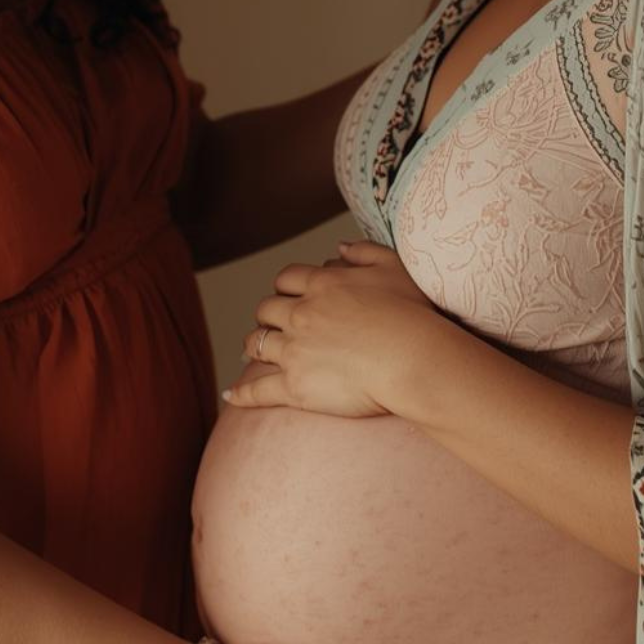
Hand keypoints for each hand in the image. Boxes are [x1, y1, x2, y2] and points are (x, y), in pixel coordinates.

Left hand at [224, 241, 450, 419]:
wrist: (413, 359)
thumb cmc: (413, 314)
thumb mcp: (394, 266)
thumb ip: (363, 251)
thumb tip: (338, 247)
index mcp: (322, 285)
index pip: (286, 279)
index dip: (285, 287)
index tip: (290, 296)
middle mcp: (301, 315)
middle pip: (266, 310)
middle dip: (267, 315)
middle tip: (272, 324)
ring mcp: (295, 351)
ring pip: (257, 344)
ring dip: (253, 345)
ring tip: (253, 351)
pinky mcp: (295, 387)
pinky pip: (258, 390)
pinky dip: (241, 393)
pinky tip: (230, 396)